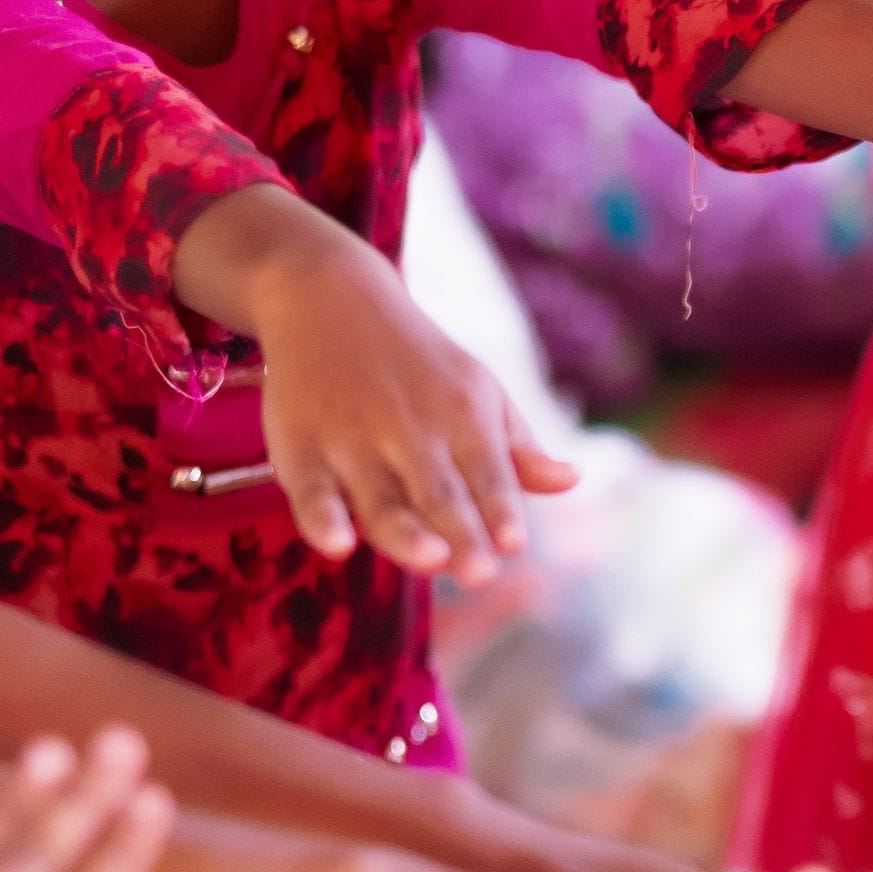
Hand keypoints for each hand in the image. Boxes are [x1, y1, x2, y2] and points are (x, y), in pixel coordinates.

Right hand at [250, 237, 575, 578]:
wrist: (330, 298)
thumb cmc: (419, 363)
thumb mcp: (478, 392)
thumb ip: (518, 449)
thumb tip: (572, 480)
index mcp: (462, 414)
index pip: (488, 471)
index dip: (501, 508)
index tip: (514, 545)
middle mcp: (409, 428)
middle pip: (438, 492)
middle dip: (461, 531)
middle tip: (480, 574)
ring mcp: (351, 439)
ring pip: (380, 498)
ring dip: (404, 532)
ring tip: (430, 560)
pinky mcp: (300, 448)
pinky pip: (311, 491)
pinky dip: (322, 518)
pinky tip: (338, 545)